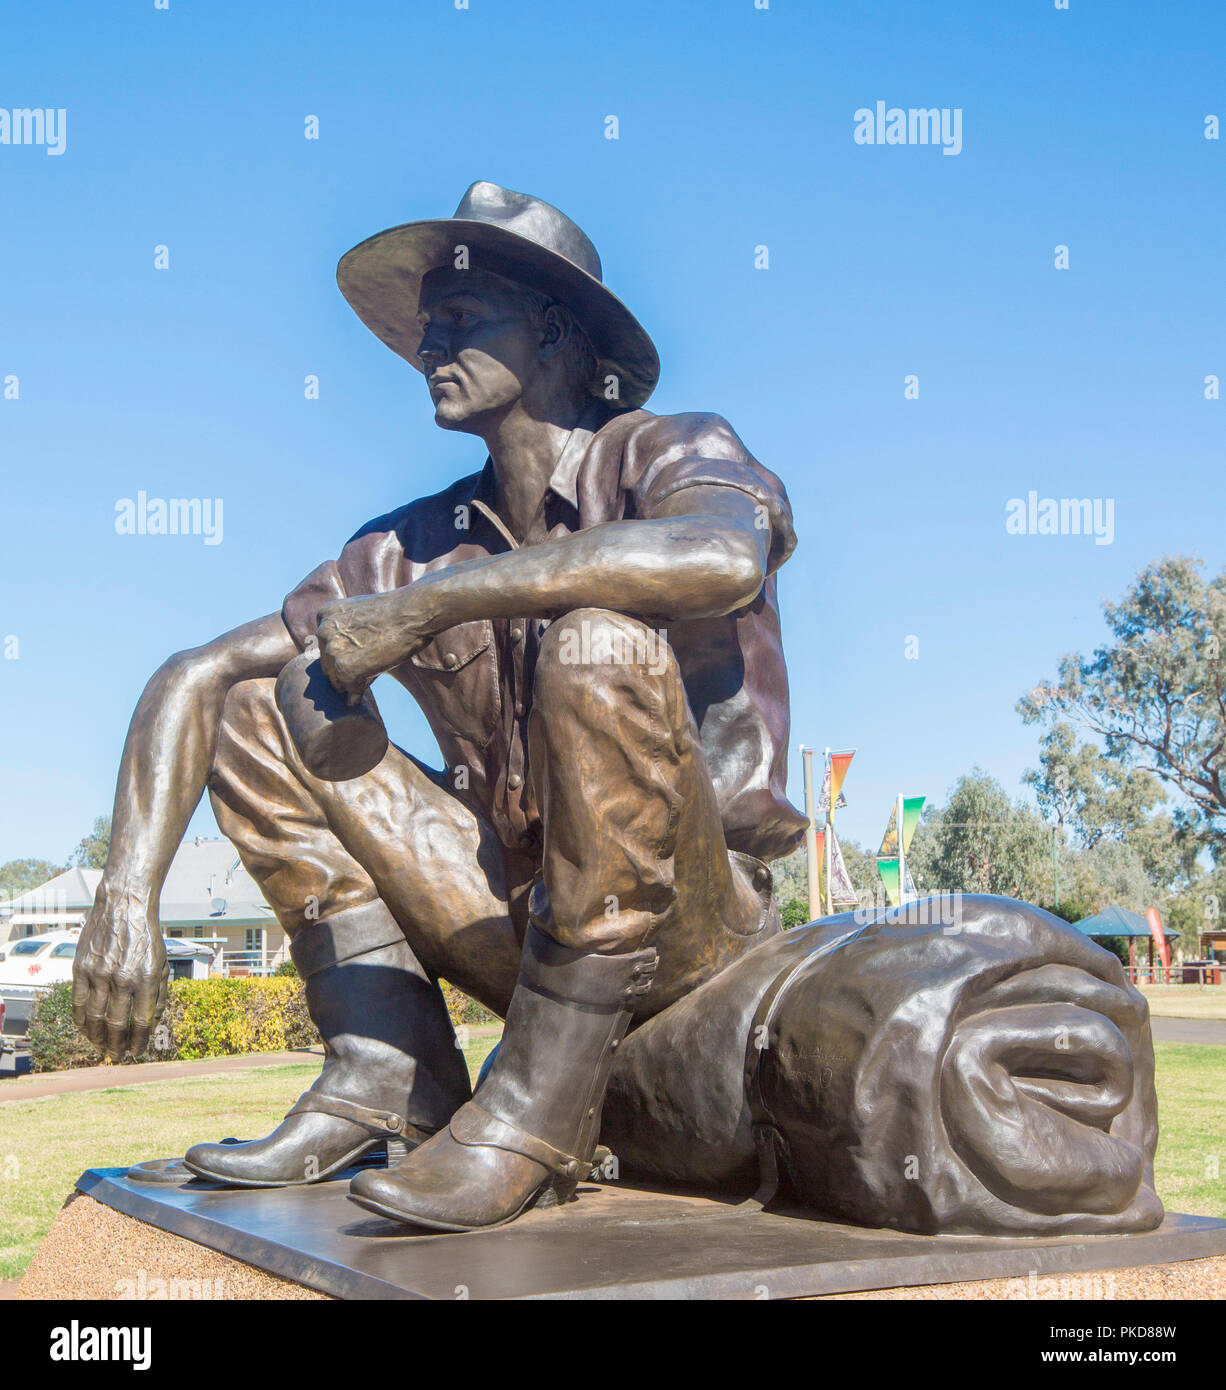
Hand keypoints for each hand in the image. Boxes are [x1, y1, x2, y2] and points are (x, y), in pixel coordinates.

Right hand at [72, 884, 167, 1060]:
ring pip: (94, 1017)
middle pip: (116, 1024)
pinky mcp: (81, 968)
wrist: (124, 906)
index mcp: (146, 978)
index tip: (137, 1052)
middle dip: (117, 1044)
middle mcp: (122, 978)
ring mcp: (99, 973)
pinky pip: (78, 1002)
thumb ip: (158, 995)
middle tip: (117, 1056)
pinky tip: (85, 1030)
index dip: (139, 1041)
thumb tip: (152, 1025)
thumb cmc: (146, 937)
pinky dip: (81, 1020)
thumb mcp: (162, 964)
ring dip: (97, 1037)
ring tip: (101, 1047)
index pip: (141, 1021)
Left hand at [316, 589, 434, 697]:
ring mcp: (333, 651)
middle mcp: (323, 631)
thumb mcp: (362, 614)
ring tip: (375, 669)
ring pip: (337, 681)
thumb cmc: (396, 611)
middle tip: (369, 666)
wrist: (413, 611)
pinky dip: (361, 690)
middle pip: (328, 666)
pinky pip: (350, 690)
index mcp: (325, 615)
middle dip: (346, 671)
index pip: (326, 646)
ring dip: (354, 682)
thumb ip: (347, 632)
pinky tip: (375, 676)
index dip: (344, 655)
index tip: (361, 653)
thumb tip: (345, 661)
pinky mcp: (345, 668)